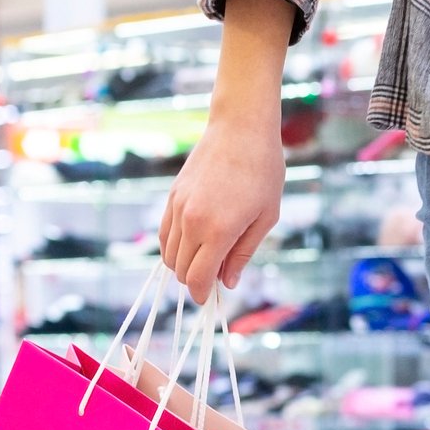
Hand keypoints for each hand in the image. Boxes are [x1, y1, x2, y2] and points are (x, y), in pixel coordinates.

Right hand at [160, 111, 283, 302]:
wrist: (240, 130)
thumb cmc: (263, 173)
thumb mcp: (265, 218)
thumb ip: (243, 253)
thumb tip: (228, 282)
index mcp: (218, 231)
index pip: (198, 277)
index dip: (202, 294)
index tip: (211, 300)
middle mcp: (191, 222)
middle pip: (180, 269)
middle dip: (194, 282)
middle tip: (214, 281)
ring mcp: (178, 207)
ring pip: (167, 253)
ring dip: (182, 265)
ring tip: (206, 262)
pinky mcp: (172, 195)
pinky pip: (164, 232)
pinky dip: (173, 246)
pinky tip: (193, 245)